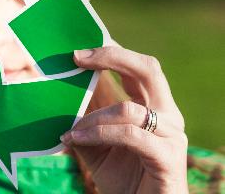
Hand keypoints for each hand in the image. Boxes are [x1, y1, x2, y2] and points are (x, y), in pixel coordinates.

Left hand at [60, 46, 187, 193]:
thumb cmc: (121, 176)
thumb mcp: (95, 142)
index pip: (138, 67)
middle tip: (78, 58)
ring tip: (69, 130)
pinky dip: (98, 134)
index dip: (111, 53)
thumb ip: (85, 118)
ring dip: (92, 117)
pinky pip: (129, 135)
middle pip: (148, 69)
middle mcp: (167, 116)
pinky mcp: (167, 158)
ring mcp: (171, 136)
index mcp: (154, 107)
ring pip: (129, 108)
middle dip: (112, 57)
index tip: (78, 52)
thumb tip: (58, 93)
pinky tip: (75, 139)